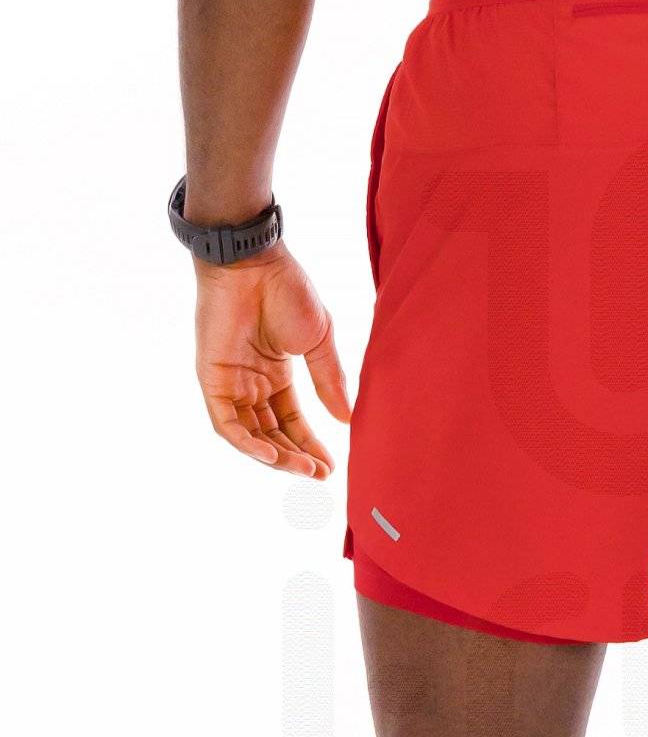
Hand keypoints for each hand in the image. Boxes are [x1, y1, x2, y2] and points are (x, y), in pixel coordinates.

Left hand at [193, 244, 350, 476]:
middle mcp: (251, 382)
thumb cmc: (286, 290)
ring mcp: (230, 382)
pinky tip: (272, 456)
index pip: (292, 421)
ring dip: (276, 457)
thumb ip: (329, 381)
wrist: (253, 262)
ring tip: (303, 469)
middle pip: (272, 434)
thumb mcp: (318, 342)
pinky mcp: (211, 380)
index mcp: (275, 373)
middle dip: (296, 457)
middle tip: (319, 474)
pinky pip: (227, 424)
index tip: (330, 467)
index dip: (310, 445)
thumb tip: (347, 419)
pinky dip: (247, 444)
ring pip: (250, 435)